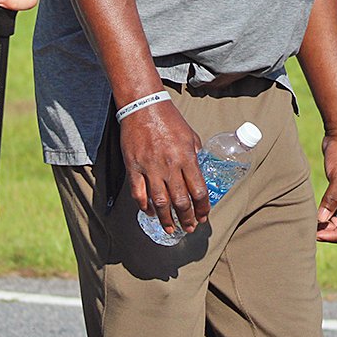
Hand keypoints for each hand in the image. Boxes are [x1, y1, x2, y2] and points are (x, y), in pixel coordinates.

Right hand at [119, 100, 205, 237]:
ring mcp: (150, 168)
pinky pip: (139, 194)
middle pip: (180, 201)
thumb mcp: (190, 135)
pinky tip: (151, 213)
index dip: (202, 208)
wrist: (143, 107)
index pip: (198, 190)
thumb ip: (195, 155)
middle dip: (187, 218)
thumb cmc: (169, 119)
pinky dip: (145, 207)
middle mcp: (169, 166)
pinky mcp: (133, 168)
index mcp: (186, 157)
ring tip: (171, 229)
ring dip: (166, 220)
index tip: (203, 216)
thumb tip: (199, 172)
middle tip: (189, 227)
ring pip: (159, 203)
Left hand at [315, 129, 336, 242]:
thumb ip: (331, 200)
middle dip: (329, 231)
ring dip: (325, 223)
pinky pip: (333, 209)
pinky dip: (324, 213)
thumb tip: (321, 221)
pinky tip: (312, 212)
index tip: (317, 234)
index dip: (335, 236)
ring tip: (310, 222)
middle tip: (310, 229)